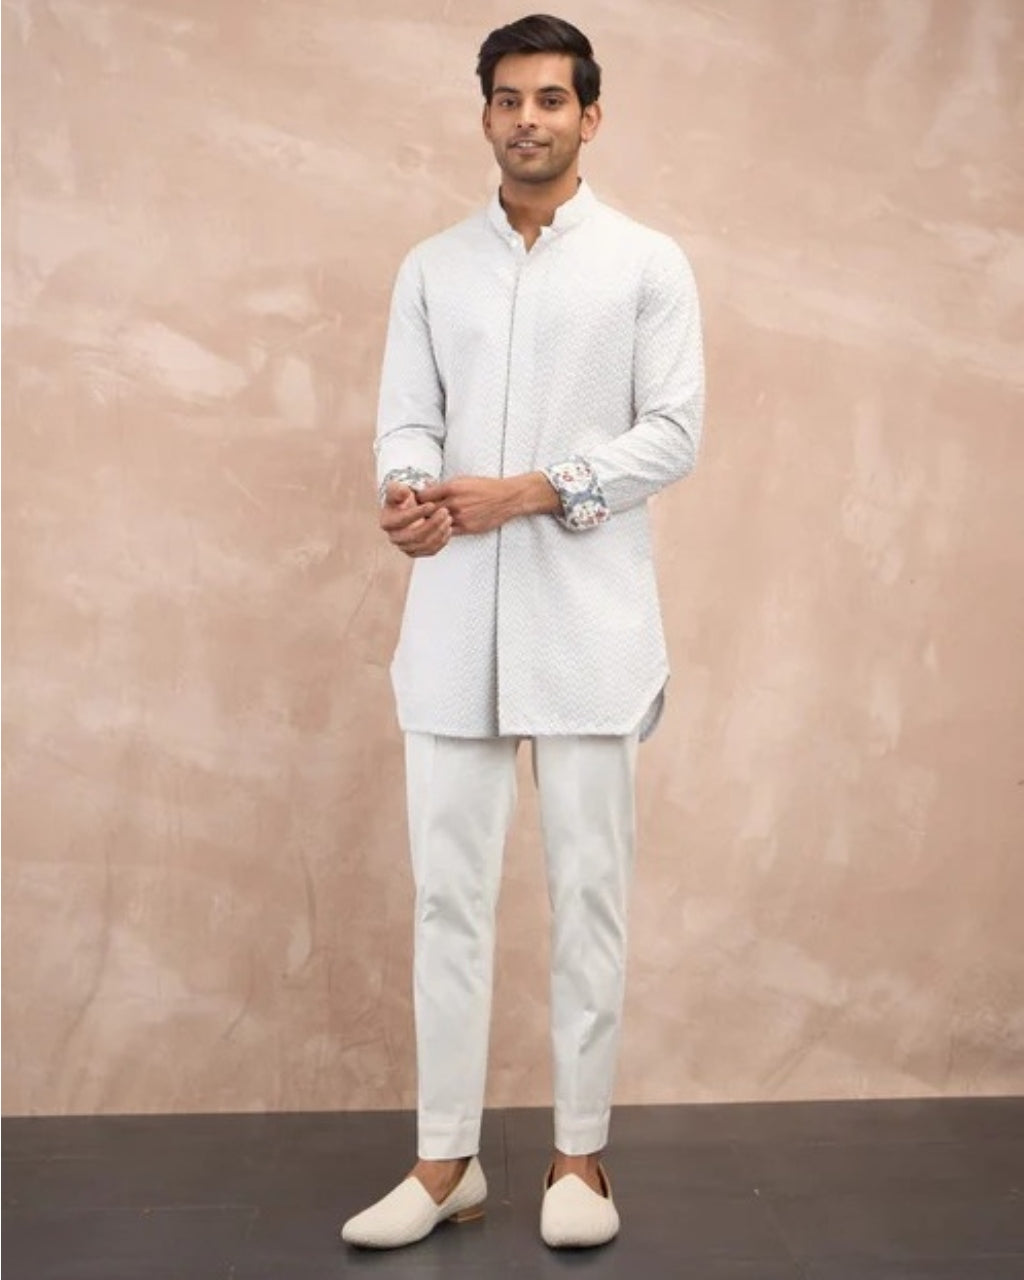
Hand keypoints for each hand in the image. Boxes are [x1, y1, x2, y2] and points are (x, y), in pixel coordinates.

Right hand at [379, 482, 451, 557]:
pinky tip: (448, 529)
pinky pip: (431, 551)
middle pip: (416, 535)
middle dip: (433, 523)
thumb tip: (404, 493)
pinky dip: (442, 541)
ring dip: (440, 532)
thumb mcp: (397, 489)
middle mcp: (394, 538)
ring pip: (425, 544)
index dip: (418, 513)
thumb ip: (398, 489)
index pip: (402, 520)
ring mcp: (405, 547)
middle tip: (445, 511)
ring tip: (449, 518)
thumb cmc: (402, 499)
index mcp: (387, 523)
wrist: (407, 510)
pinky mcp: (417, 552)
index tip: (431, 504)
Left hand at [418, 473, 557, 535]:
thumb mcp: (463, 480)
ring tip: (426, 523)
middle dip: (421, 513)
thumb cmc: (486, 487)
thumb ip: (444, 486)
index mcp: (452, 488)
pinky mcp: (468, 528)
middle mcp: (455, 503)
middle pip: (427, 511)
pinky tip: (440, 529)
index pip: (424, 495)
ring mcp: (461, 517)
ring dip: (430, 524)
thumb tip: (428, 488)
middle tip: (415, 515)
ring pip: (436, 523)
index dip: (418, 499)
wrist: (506, 498)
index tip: (415, 501)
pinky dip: (442, 531)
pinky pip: (448, 532)